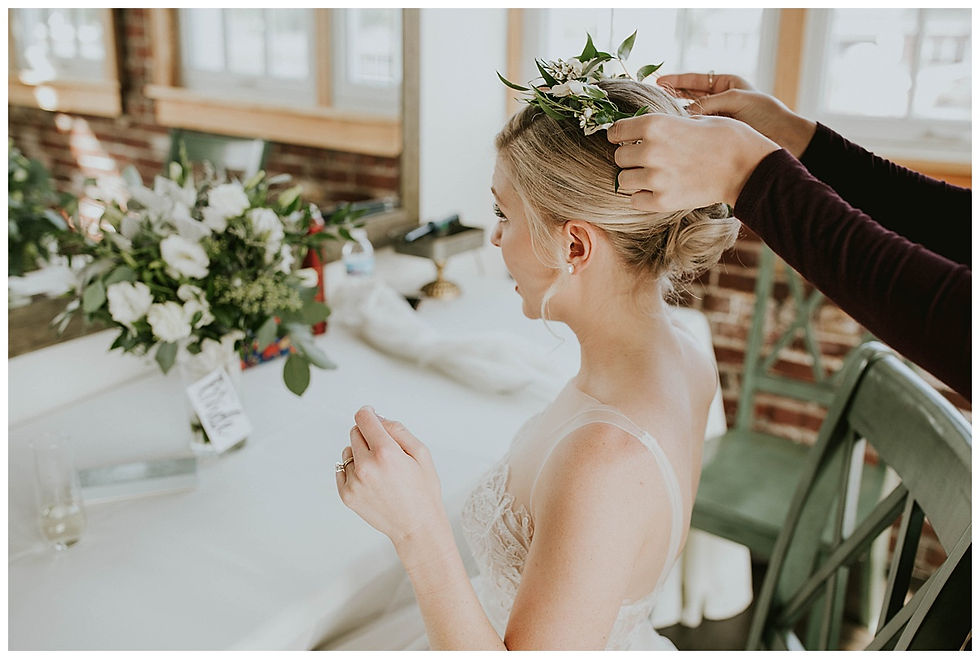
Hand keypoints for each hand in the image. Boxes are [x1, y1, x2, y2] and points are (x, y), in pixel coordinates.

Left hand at [336, 407, 446, 548]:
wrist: (417, 527)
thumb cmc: (423, 491)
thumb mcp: (421, 453)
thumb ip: (398, 430)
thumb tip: (377, 418)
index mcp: (385, 452)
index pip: (363, 418)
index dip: (368, 413)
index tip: (372, 415)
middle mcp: (366, 466)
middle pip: (355, 433)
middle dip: (368, 436)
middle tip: (386, 452)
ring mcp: (354, 482)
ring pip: (347, 451)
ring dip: (359, 454)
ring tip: (379, 470)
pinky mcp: (346, 495)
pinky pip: (341, 470)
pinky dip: (353, 471)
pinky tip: (371, 481)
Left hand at [608, 113, 779, 210]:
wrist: (748, 168)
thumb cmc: (727, 138)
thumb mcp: (695, 118)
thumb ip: (667, 124)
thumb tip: (647, 128)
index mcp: (655, 125)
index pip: (616, 131)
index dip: (619, 135)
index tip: (624, 139)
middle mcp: (650, 151)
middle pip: (618, 157)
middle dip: (629, 158)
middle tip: (645, 159)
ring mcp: (655, 178)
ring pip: (623, 180)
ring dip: (633, 178)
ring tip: (651, 175)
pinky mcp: (663, 201)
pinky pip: (635, 201)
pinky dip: (642, 197)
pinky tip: (656, 190)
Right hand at [657, 72, 816, 157]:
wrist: (787, 138)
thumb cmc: (767, 114)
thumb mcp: (736, 100)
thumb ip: (708, 104)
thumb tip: (683, 114)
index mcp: (726, 85)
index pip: (695, 81)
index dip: (676, 81)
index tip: (659, 82)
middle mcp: (720, 102)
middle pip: (690, 98)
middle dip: (672, 98)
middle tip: (654, 101)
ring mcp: (719, 120)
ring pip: (692, 117)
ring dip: (678, 118)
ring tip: (661, 120)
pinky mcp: (719, 137)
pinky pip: (699, 132)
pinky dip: (688, 133)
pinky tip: (676, 135)